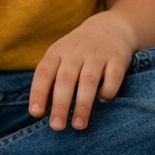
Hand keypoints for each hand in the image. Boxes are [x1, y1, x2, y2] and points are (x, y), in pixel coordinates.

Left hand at [28, 12, 134, 130]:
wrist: (110, 28)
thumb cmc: (77, 52)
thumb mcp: (59, 58)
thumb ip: (49, 81)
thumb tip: (39, 112)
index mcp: (58, 52)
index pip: (44, 72)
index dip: (38, 92)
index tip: (36, 113)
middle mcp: (76, 51)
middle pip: (66, 79)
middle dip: (61, 104)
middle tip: (57, 126)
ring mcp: (98, 54)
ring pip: (88, 80)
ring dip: (83, 104)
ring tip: (78, 125)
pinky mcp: (118, 58)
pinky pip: (113, 78)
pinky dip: (107, 92)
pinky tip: (102, 99)